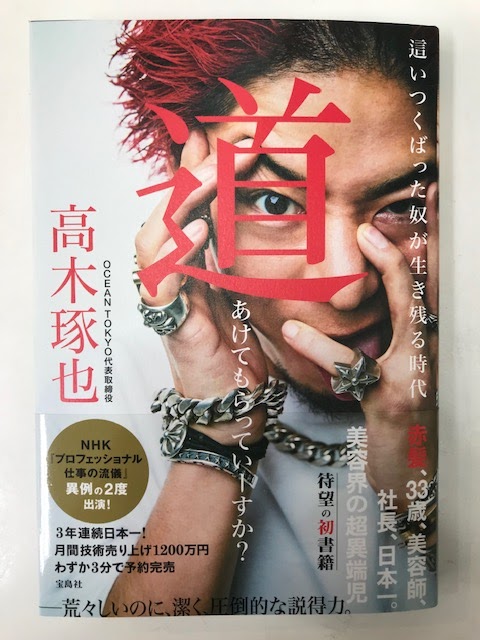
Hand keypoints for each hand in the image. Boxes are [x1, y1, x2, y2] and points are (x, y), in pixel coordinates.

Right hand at [135, 130, 268, 443]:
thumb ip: (243, 256)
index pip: (187, 208)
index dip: (195, 171)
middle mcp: (171, 275)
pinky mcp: (170, 324)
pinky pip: (161, 285)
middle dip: (192, 176)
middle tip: (223, 145)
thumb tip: (262, 219)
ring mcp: (166, 298)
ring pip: (154, 240)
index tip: (217, 136)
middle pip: (167, 215)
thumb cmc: (238, 347)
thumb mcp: (246, 292)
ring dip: (181, 204)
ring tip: (210, 174)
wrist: (232, 400)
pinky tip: (199, 230)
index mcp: (190, 264)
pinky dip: (176, 255)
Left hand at [281, 182, 437, 502]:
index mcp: (426, 335)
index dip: (429, 235)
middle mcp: (430, 348)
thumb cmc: (399, 410)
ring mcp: (416, 373)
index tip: (427, 195)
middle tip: (406, 198)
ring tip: (366, 234)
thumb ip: (390, 322)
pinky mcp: (390, 402)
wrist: (412, 469)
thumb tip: (374, 277)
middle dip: (423, 237)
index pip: (430, 277)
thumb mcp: (397, 362)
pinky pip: (355, 369)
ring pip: (409, 313)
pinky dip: (324, 349)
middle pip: (431, 284)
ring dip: (391, 271)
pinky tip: (294, 332)